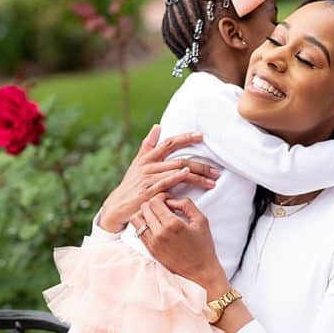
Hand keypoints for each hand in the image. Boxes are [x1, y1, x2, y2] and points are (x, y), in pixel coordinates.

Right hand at [97, 125, 220, 232]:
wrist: (117, 206)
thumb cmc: (130, 185)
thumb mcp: (137, 163)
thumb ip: (148, 145)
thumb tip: (157, 126)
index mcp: (148, 158)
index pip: (169, 143)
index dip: (185, 138)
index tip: (201, 135)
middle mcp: (149, 166)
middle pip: (179, 160)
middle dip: (200, 164)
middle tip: (216, 170)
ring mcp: (149, 179)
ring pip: (177, 172)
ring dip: (197, 176)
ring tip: (213, 180)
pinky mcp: (149, 192)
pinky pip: (165, 182)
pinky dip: (176, 177)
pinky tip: (188, 175)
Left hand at [130, 194, 228, 298]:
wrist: (200, 271)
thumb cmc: (202, 246)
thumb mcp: (201, 221)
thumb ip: (187, 205)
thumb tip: (171, 201)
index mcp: (173, 224)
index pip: (155, 201)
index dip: (161, 196)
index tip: (169, 200)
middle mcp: (160, 233)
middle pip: (144, 207)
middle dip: (153, 203)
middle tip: (164, 207)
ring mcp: (152, 242)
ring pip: (137, 219)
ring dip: (145, 213)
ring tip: (156, 216)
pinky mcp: (150, 249)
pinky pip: (138, 231)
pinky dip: (143, 224)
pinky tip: (154, 225)